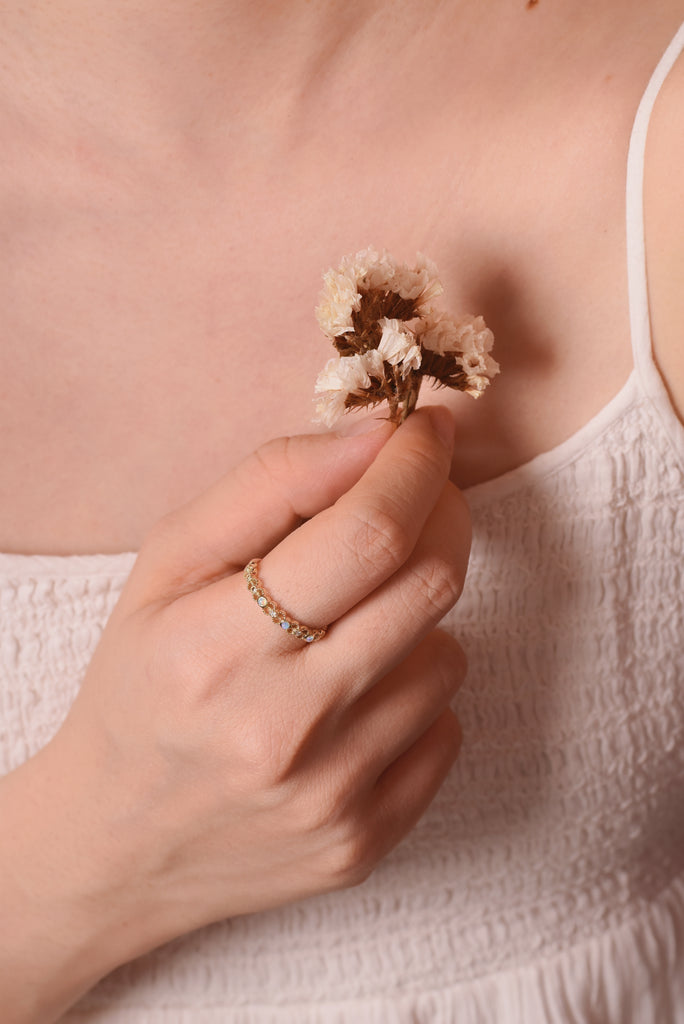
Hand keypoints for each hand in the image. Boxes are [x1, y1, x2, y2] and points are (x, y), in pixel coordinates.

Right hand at [2, 407, 469, 1019]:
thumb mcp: (167, 565)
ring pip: (448, 655)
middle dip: (440, 517)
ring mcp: (332, 796)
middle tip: (410, 501)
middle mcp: (282, 730)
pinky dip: (413, 693)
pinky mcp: (366, 840)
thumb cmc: (142, 684)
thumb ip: (270, 483)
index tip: (430, 430)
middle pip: (429, 585)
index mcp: (216, 648)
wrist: (118, 843)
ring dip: (414, 617)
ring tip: (347, 628)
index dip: (417, 466)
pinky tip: (353, 699)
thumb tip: (377, 437)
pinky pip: (446, 728)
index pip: (368, 534)